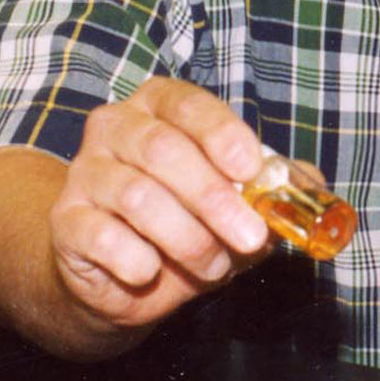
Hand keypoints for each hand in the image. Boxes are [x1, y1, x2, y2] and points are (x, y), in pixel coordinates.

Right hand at [48, 77, 273, 331]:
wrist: (129, 276)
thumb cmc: (191, 221)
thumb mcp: (240, 200)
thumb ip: (276, 187)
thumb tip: (312, 186)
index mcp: (160, 107)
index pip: (188, 104)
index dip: (222, 134)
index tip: (251, 169)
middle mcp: (115, 128)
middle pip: (164, 151)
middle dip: (215, 199)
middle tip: (250, 236)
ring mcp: (84, 172)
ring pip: (139, 197)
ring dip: (189, 239)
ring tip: (214, 266)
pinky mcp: (67, 221)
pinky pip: (104, 238)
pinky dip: (139, 261)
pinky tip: (152, 271)